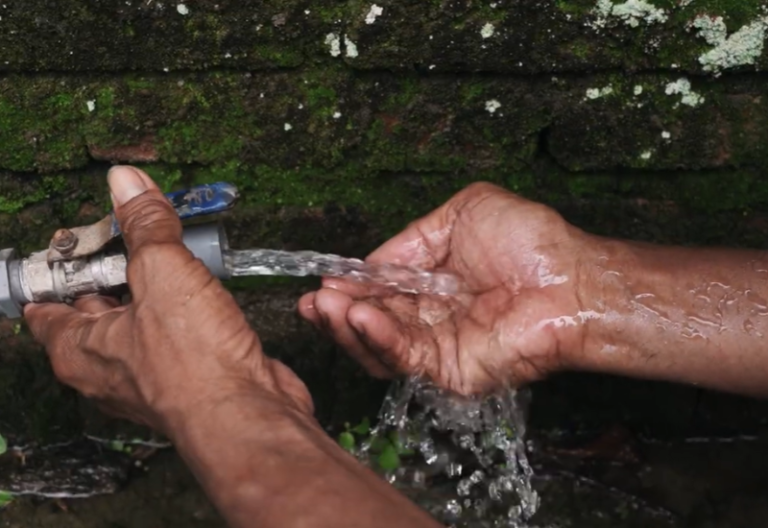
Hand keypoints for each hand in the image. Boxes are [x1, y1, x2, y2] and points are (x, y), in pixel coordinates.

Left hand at [24, 166, 312, 434]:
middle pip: (95, 308)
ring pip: (140, 321)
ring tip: (174, 253)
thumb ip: (144, 226)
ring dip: (155, 289)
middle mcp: (107, 369)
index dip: (57, 267)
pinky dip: (184, 310)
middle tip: (132, 234)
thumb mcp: (163, 272)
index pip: (44, 305)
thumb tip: (126, 183)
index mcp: (79, 349)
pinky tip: (204, 288)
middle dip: (113, 270)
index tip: (76, 239)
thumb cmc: (195, 361)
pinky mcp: (188, 379)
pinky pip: (176, 336)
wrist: (249, 414)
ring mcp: (149, 377)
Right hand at [299, 182, 590, 395]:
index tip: (323, 280)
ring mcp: (439, 346)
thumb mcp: (462, 214)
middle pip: (370, 322)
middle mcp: (431, 316)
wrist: (570, 279)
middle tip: (313, 301)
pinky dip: (378, 339)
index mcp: (431, 282)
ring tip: (327, 308)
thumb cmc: (530, 242)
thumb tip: (372, 261)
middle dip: (337, 313)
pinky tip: (360, 317)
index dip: (349, 287)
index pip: (378, 290)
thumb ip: (412, 237)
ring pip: (379, 346)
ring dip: (348, 328)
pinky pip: (405, 358)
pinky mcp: (450, 370)